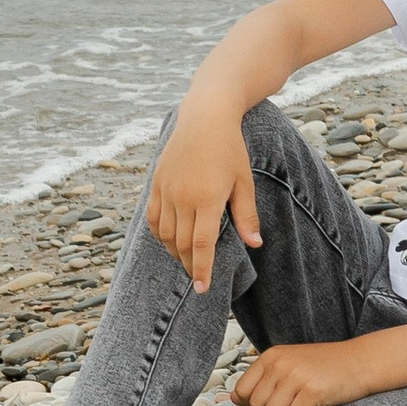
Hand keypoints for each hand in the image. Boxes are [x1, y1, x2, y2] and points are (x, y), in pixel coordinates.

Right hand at [146, 106, 259, 291]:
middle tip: (198, 277)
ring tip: (186, 260)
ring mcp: (165, 190)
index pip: (201, 245)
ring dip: (174, 252)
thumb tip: (254, 244)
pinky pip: (152, 218)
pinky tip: (169, 240)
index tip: (202, 288)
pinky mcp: (156, 183)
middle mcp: (182, 197)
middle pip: (181, 244)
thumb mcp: (244, 182)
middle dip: (189, 265)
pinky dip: (159, 234)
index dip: (202, 269)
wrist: (204, 117)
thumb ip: (246, 215)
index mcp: (206, 199)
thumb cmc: (230, 149)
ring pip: (164, 234)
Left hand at [231, 340, 378, 405]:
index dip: (253, 405)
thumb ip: (264, 379)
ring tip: (305, 405)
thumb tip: (234, 400)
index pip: (242, 391)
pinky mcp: (312, 390)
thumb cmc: (326, 367)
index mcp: (271, 356)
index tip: (273, 403)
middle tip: (294, 404)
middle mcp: (280, 364)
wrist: (363, 361)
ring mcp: (296, 376)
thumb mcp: (291, 364)